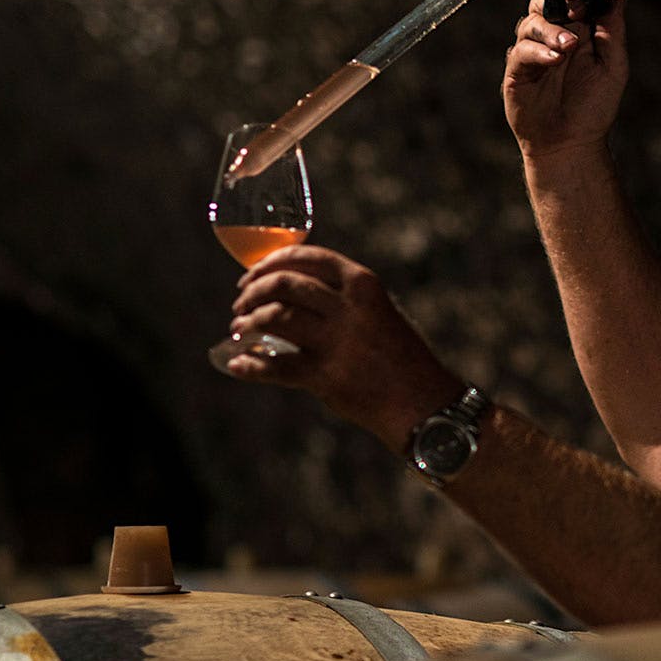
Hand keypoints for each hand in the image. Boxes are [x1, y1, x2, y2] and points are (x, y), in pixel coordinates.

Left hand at [225, 246, 461, 452]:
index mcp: (364, 285)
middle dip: (253, 291)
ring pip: (274, 318)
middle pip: (284, 284)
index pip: (306, 257)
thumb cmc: (400, 357)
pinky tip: (237, 364)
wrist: (423, 402)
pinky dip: (249, 366)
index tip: (252, 275)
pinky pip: (275, 366)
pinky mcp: (326, 377)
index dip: (270, 263)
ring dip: (247, 324)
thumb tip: (289, 289)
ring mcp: (337, 342)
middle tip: (241, 304)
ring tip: (239, 331)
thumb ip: (343, 298)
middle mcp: (350, 308)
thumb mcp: (380, 312)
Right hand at [503, 0, 627, 159]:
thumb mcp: (614, 66)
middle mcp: (553, 36)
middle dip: (557, 0)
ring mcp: (533, 52)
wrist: (572, 143)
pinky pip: (521, 50)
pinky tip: (555, 60)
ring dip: (552, 30)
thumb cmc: (594, 108)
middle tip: (576, 12)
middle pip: (545, 1)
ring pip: (531, 22)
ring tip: (570, 47)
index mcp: (577, 30)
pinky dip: (538, 51)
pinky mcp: (516, 70)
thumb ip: (613, 30)